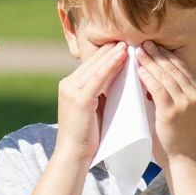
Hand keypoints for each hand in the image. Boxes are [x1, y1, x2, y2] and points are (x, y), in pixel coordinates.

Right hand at [55, 42, 128, 162]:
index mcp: (70, 86)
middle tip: (127, 39)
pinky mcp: (79, 99)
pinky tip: (122, 57)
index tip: (123, 45)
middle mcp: (68, 84)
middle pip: (93, 62)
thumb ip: (100, 94)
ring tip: (127, 44)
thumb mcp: (94, 109)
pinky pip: (98, 78)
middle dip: (110, 51)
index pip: (91, 66)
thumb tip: (118, 81)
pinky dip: (111, 65)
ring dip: (113, 54)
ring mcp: (71, 90)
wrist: (74, 155)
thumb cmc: (87, 137)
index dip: (106, 55)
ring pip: (96, 67)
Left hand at [137, 43, 195, 168]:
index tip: (155, 47)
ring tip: (138, 52)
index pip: (182, 68)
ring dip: (150, 61)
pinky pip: (158, 88)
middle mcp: (195, 95)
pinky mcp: (172, 112)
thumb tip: (153, 83)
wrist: (187, 162)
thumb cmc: (181, 141)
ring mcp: (185, 103)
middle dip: (157, 54)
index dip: (168, 56)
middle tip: (143, 44)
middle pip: (174, 68)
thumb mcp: (183, 114)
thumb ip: (174, 98)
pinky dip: (147, 77)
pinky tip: (138, 70)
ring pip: (165, 75)